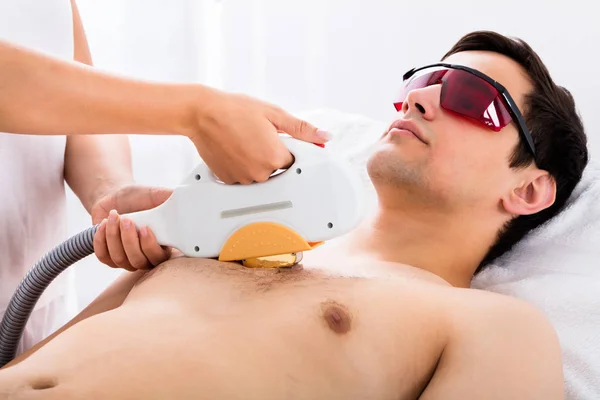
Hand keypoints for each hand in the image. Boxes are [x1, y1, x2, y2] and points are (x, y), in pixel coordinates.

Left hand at [91, 185, 172, 270]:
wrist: (116, 198)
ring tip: (114, 216)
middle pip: (138, 261)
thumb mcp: (156, 195)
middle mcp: (145, 256)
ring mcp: (126, 259)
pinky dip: (101, 240)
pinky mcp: (108, 257)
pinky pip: (104, 256)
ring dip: (114, 236)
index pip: (160, 258)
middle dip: (130, 240)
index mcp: (162, 245)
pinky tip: (103, 224)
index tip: (145, 228)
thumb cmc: (139, 197)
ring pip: (120, 259)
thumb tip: (187, 199)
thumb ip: (172, 199)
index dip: (151, 247)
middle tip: (127, 220)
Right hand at [188, 90, 330, 183]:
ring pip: (260, 176)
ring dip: (256, 163)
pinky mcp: (229, 181)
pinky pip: (243, 179)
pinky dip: (242, 168)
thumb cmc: (235, 110)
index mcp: (275, 157)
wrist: (202, 113)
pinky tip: (235, 150)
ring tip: (244, 142)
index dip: (286, 149)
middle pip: (277, 171)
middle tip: (257, 137)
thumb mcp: (274, 114)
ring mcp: (243, 179)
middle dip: (271, 156)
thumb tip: (324, 137)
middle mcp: (260, 173)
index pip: (293, 162)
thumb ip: (302, 130)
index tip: (276, 139)